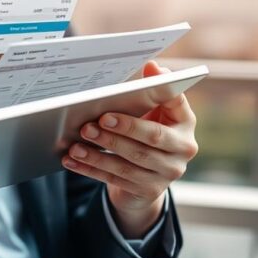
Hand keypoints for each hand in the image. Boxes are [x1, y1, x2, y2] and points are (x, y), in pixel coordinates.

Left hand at [61, 60, 198, 237]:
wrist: (147, 178)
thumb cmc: (145, 132)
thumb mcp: (151, 111)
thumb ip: (150, 90)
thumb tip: (153, 66)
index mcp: (185, 124)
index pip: (176, 105)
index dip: (160, 92)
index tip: (142, 80)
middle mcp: (183, 151)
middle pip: (151, 140)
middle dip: (122, 130)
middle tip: (95, 121)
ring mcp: (167, 174)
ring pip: (129, 163)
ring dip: (99, 154)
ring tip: (76, 145)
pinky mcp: (148, 191)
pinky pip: (114, 179)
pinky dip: (90, 169)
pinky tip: (72, 161)